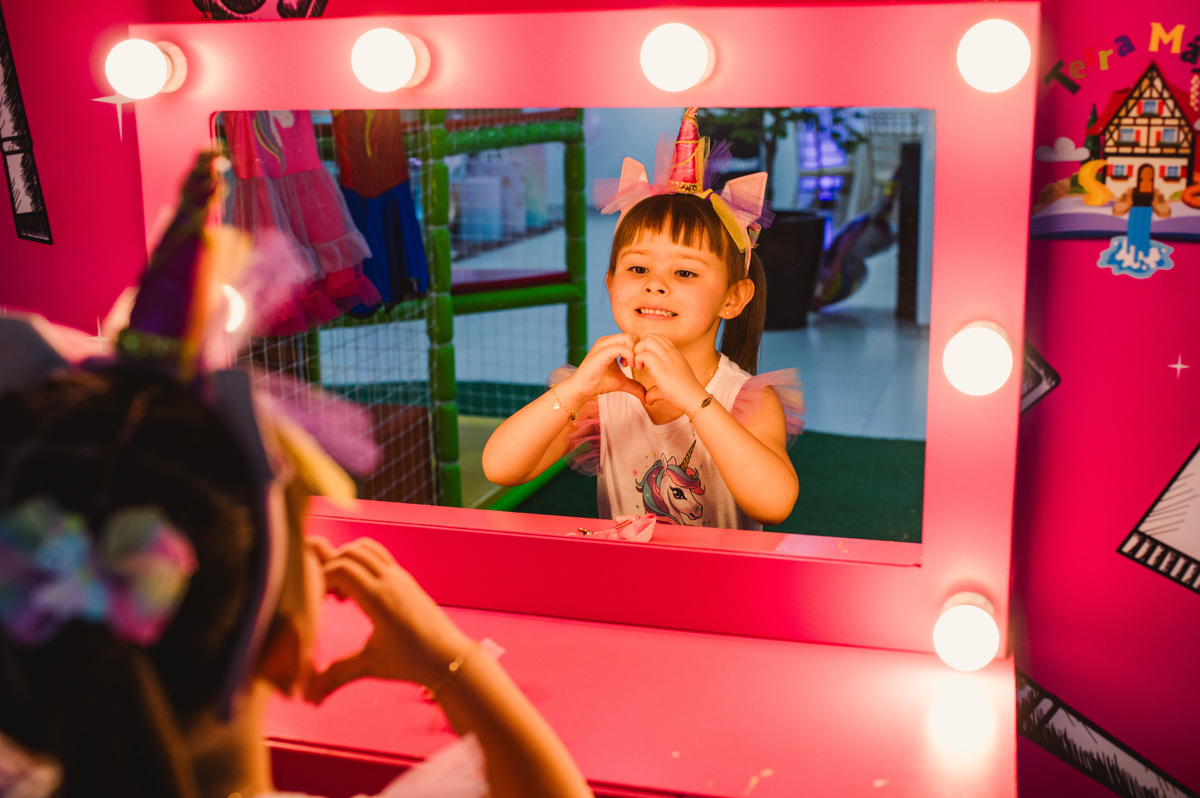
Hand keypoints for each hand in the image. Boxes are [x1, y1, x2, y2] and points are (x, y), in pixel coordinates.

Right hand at [304, 537, 471, 703]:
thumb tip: (307, 699)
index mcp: (380, 599)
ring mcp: (400, 576)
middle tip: (325, 597)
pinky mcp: (405, 578)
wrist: (449, 657)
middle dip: (330, 567)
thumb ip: (335, 676)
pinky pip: (377, 556)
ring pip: (365, 548)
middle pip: (350, 552)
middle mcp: (391, 580)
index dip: (320, 579)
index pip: (342, 568)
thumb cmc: (411, 662)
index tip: (317, 603)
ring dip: (346, 561)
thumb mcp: (370, 666)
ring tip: (340, 593)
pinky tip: (357, 593)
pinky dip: (360, 563)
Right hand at [561, 333, 645, 404]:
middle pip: (631, 335)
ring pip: (627, 338)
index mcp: (611, 343)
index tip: (639, 364)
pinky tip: (627, 366)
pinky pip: (620, 347)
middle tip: (638, 365)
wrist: (582, 388)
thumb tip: (646, 396)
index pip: (632, 337)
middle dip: (639, 350)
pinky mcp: (601, 352)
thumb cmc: (599, 383)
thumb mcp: (621, 383)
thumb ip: (634, 385)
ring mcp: (603, 345)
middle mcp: (607, 340)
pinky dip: (629, 356)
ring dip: (635, 352)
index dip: (639, 350)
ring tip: (634, 366)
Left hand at [633, 333, 708, 411]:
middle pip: (651, 336)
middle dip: (640, 346)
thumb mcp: (669, 384)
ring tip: (639, 364)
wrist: (694, 399)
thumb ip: (655, 389)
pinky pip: (644, 354)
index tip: (644, 359)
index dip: (647, 345)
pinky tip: (640, 369)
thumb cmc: (683, 394)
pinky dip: (638, 359)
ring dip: (638, 351)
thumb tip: (647, 398)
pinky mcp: (661, 367)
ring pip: (647, 341)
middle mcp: (671, 352)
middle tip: (639, 361)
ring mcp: (667, 358)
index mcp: (675, 353)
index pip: (658, 337)